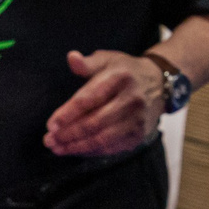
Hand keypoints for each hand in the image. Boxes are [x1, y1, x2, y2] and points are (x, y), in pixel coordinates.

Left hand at [44, 49, 164, 156]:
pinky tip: (76, 150)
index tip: (51, 124)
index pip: (90, 98)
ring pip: (103, 138)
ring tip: (58, 148)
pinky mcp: (139, 134)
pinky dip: (92, 151)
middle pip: (95, 122)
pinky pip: (112, 147)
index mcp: (120, 77)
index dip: (68, 113)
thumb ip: (87, 63)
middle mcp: (131, 99)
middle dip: (69, 134)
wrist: (159, 83)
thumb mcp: (108, 59)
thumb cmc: (125, 71)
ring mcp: (137, 119)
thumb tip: (71, 58)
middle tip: (49, 140)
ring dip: (77, 146)